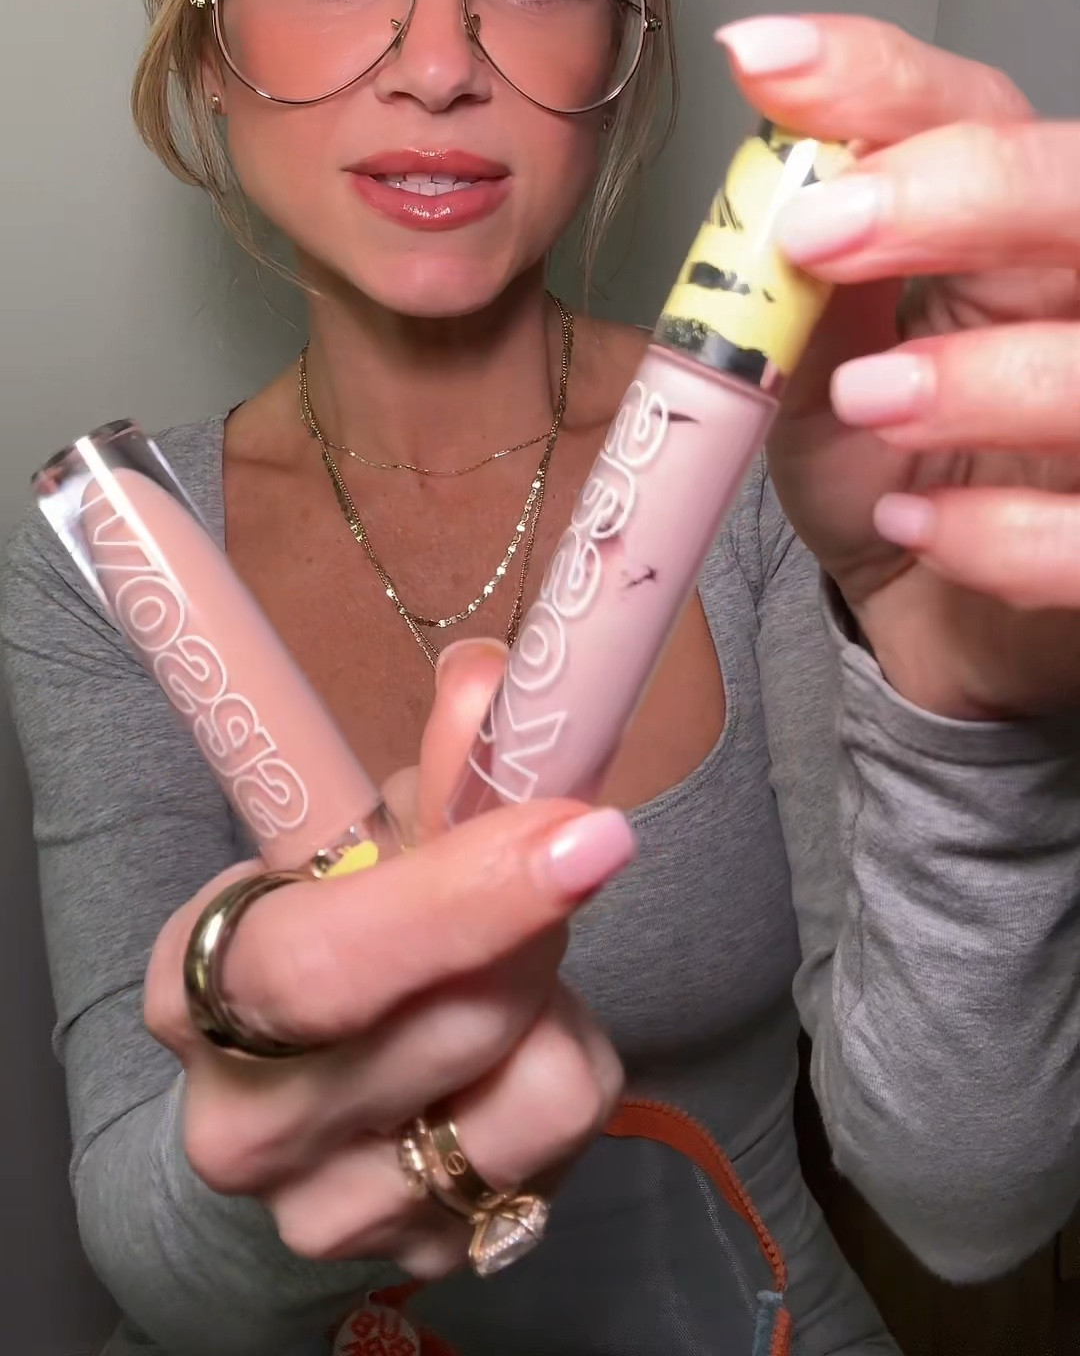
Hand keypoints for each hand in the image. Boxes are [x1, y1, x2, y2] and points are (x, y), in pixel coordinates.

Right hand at [145, 641, 631, 1276]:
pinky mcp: (424, 1257)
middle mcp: (245, 1122)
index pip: (325, 963)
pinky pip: (566, 1146)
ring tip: (510, 969)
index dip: (462, 898)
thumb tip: (486, 680)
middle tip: (570, 851)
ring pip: (537, 1090)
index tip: (585, 833)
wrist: (313, 1079)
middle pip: (456, 1022)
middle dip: (538, 923)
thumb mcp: (370, 830)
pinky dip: (567, 1067)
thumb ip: (439, 763)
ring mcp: (330, 1210)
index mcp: (201, 986)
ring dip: (559, 1001)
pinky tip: (514, 1046)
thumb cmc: (342, 921)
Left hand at [718, 13, 1079, 717]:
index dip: (879, 81)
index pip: (978, 110)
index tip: (766, 65)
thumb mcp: (810, 364)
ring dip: (978, 375)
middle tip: (819, 233)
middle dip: (958, 193)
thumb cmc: (884, 468)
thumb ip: (796, 279)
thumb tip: (762, 173)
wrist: (926, 608)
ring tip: (867, 400)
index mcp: (1009, 231)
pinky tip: (914, 528)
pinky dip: (1004, 534)